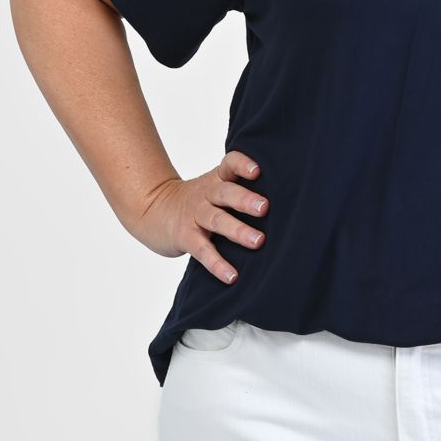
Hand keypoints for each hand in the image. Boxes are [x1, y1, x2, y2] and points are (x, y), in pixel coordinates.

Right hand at [128, 150, 268, 284]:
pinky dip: (217, 264)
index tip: (258, 170)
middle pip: (225, 193)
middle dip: (245, 199)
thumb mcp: (215, 184)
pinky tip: (232, 276)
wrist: (154, 209)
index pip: (229, 163)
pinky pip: (202, 250)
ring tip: (258, 241)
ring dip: (238, 231)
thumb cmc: (199, 198)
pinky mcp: (185, 237)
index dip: (242, 164)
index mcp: (217, 178)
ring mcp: (195, 215)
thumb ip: (240, 186)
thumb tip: (286, 197)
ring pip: (217, 220)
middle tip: (265, 207)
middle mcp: (207, 194)